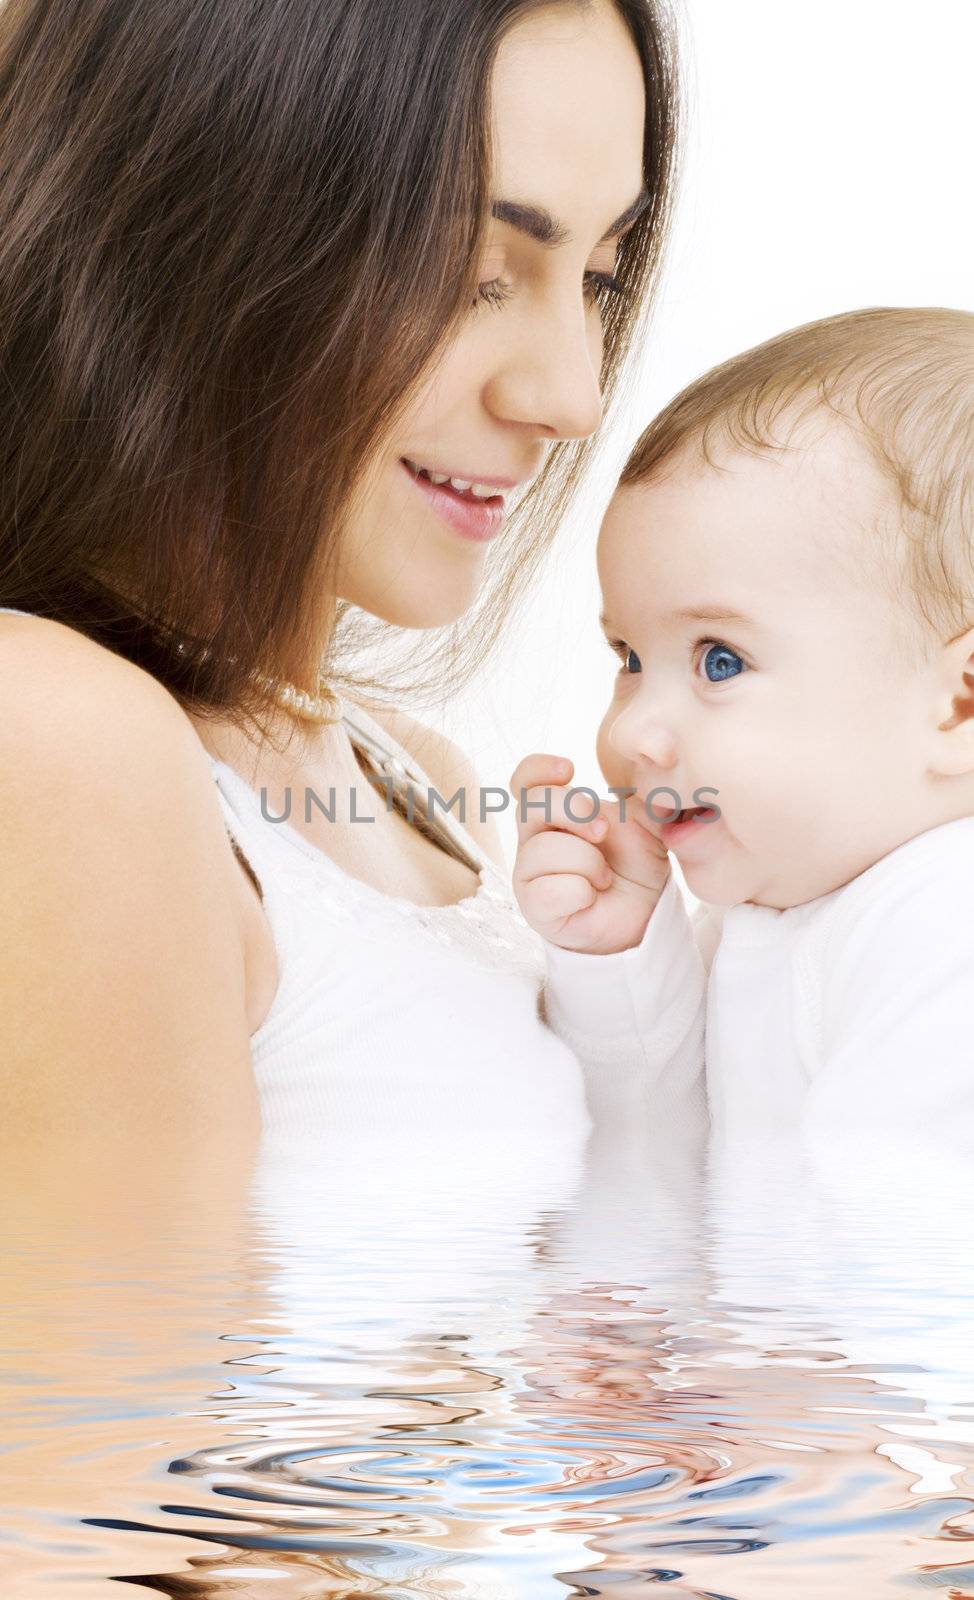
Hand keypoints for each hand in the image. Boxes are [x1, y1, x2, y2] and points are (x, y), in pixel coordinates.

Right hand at [509, 753, 670, 954]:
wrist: (643, 915)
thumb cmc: (634, 863)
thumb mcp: (647, 822)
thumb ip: (647, 792)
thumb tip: (660, 755)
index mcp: (554, 812)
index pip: (525, 780)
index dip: (538, 769)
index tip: (569, 769)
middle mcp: (533, 839)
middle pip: (531, 806)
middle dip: (573, 811)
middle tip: (602, 831)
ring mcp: (530, 874)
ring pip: (544, 851)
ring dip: (588, 862)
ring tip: (604, 877)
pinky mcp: (536, 907)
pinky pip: (551, 890)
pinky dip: (582, 892)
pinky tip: (591, 897)